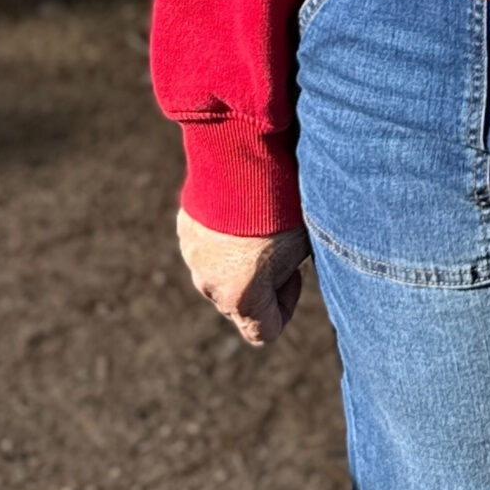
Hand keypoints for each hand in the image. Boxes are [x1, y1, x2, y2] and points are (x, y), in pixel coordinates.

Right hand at [175, 208, 311, 346]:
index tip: (295, 274)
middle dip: (262, 281)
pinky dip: (223, 234)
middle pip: (241, 302)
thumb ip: (293, 270)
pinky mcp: (185, 230)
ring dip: (240, 258)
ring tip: (260, 222)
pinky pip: (207, 245)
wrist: (243, 158)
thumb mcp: (304, 244)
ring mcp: (193, 257)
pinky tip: (241, 206)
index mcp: (242, 299)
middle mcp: (211, 286)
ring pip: (221, 273)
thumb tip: (295, 268)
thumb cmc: (282, 206)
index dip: (286, 306)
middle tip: (281, 244)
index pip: (265, 332)